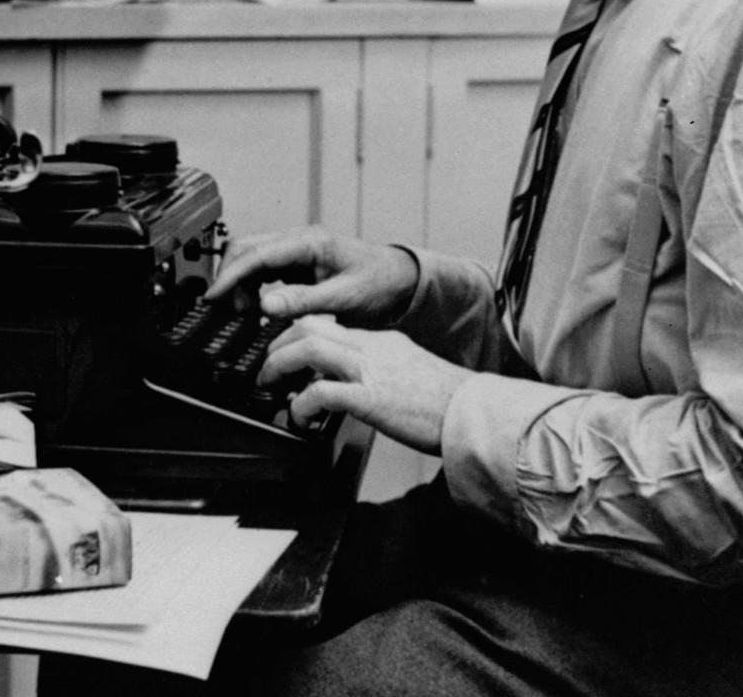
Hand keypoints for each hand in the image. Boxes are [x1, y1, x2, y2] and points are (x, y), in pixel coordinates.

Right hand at [204, 226, 418, 326]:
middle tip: (223, 311)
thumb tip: (266, 305)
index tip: (213, 297)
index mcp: (310, 243)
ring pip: (253, 259)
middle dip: (230, 278)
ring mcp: (298, 250)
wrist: (401, 281)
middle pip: (247, 250)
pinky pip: (265, 269)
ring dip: (240, 284)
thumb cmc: (380, 284)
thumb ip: (304, 301)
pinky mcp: (299, 262)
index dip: (230, 277)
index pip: (256, 255)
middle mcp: (300, 241)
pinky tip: (255, 307)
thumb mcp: (344, 299)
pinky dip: (253, 287)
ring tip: (243, 314)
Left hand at [259, 316, 471, 455]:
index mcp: (381, 340)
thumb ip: (381, 369)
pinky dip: (300, 403)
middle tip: (268, 366)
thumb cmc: (447, 402)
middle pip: (309, 326)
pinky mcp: (370, 399)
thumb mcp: (409, 372)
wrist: (474, 413)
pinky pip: (321, 392)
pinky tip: (299, 417)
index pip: (328, 325)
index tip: (283, 350)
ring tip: (270, 384)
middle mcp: (372, 348)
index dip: (297, 336)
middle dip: (278, 343)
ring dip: (279, 365)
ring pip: (307, 348)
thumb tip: (353, 385)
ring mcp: (370, 370)